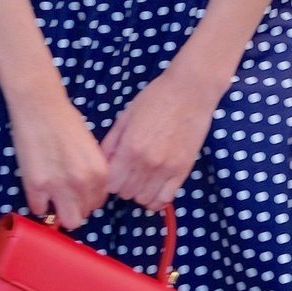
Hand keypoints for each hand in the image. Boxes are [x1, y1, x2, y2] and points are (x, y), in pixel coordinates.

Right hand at [9, 88, 108, 230]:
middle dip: (75, 208)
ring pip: (66, 220)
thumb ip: (93, 172)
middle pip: (83, 216)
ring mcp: (59, 186)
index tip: (78, 193)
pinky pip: (39, 210)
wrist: (39, 106)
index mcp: (99, 172)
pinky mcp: (35, 185)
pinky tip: (38, 189)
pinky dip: (38, 203)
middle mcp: (82, 182)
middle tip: (65, 196)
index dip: (87, 199)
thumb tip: (88, 191)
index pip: (98, 203)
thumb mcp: (91, 148)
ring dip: (59, 211)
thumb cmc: (66, 121)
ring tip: (52, 197)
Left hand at [101, 68, 217, 209]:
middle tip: (127, 172)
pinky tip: (154, 188)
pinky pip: (166, 199)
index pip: (111, 184)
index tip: (114, 171)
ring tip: (141, 179)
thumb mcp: (125, 117)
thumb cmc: (155, 99)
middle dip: (123, 185)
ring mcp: (167, 169)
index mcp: (129, 148)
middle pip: (126, 193)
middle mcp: (147, 163)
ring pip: (144, 199)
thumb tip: (101, 164)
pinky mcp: (183, 171)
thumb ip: (111, 143)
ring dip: (139, 192)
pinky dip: (157, 199)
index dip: (109, 179)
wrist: (190, 91)